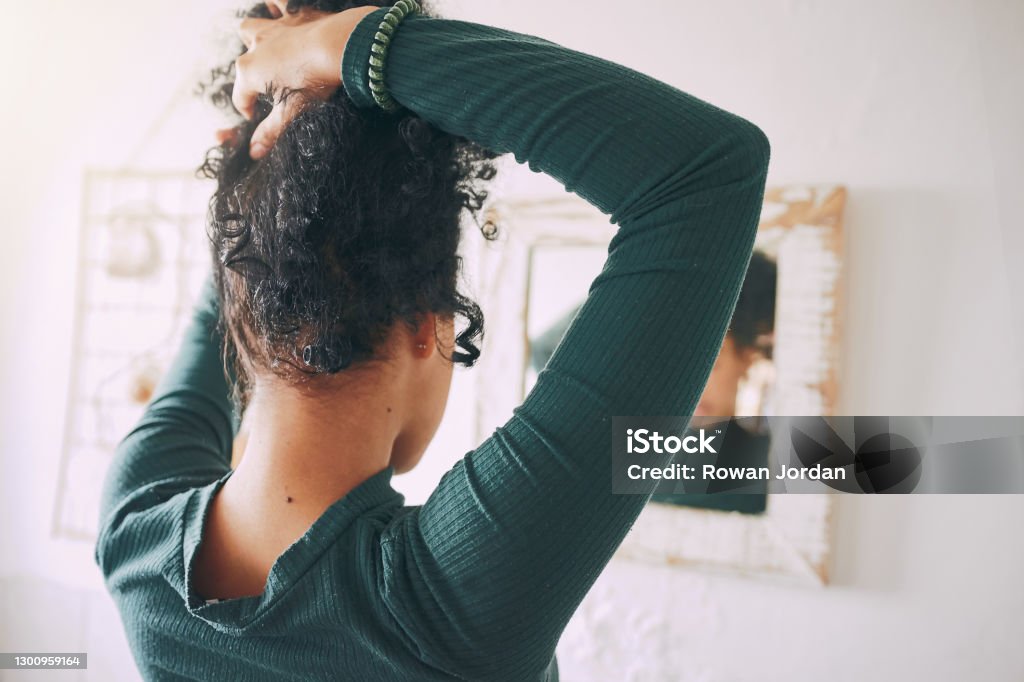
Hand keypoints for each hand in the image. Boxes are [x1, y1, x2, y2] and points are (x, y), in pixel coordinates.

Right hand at [230, 2, 378, 158]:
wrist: (339, 47)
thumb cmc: (314, 82)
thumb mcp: (292, 112)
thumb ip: (270, 132)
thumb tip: (254, 153)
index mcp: (250, 72)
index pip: (241, 97)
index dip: (247, 111)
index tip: (255, 118)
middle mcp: (255, 46)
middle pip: (244, 62)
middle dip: (250, 75)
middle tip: (267, 87)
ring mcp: (273, 28)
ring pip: (250, 28)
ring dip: (253, 39)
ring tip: (263, 50)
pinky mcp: (293, 14)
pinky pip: (277, 2)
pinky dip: (276, 5)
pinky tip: (278, 9)